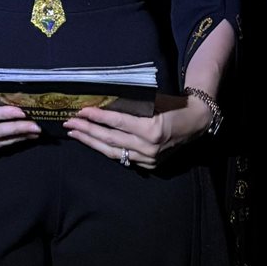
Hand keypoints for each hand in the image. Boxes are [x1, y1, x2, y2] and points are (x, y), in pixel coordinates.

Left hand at [63, 98, 212, 170]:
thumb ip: (132, 104)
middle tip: (69, 122)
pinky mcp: (149, 165)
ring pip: (113, 152)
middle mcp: (149, 147)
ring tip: (75, 133)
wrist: (196, 123)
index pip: (117, 123)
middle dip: (87, 130)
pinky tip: (93, 143)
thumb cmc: (174, 106)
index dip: (98, 117)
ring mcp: (149, 159)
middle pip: (110, 139)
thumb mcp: (154, 100)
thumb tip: (104, 100)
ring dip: (92, 142)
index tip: (81, 111)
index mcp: (151, 129)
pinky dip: (107, 150)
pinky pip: (123, 158)